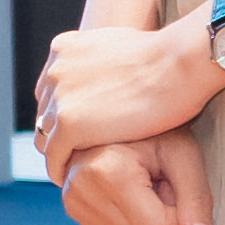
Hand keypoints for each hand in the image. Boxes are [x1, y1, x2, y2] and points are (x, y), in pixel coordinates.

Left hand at [32, 16, 224, 161]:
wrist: (179, 63)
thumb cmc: (167, 57)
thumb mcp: (121, 46)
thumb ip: (103, 61)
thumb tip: (108, 72)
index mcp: (64, 50)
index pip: (51, 90)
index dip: (64, 111)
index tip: (78, 128)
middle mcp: (55, 71)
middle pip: (46, 112)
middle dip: (58, 132)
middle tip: (73, 153)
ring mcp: (60, 98)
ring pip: (46, 136)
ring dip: (58, 152)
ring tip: (72, 168)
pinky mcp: (69, 124)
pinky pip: (54, 156)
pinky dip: (59, 169)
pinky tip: (71, 179)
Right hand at [60, 129, 212, 224]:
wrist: (122, 106)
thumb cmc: (155, 126)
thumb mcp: (183, 156)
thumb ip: (196, 200)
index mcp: (107, 171)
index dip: (177, 213)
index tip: (172, 183)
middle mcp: (80, 186)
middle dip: (161, 221)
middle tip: (158, 184)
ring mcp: (71, 197)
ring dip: (145, 222)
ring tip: (142, 185)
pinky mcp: (70, 205)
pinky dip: (129, 222)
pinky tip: (128, 193)